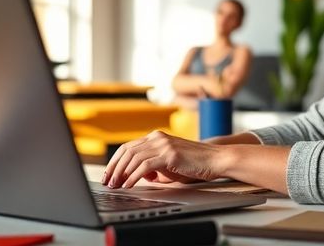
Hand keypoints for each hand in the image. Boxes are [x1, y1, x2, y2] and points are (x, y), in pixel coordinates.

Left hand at [101, 130, 225, 188]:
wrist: (215, 159)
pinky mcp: (169, 154)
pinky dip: (134, 176)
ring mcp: (163, 144)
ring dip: (122, 173)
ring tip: (116, 185)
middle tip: (108, 181)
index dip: (115, 161)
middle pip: (127, 151)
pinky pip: (145, 165)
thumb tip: (137, 175)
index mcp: (155, 137)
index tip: (108, 174)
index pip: (128, 147)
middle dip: (114, 167)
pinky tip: (129, 184)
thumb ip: (152, 168)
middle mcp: (157, 138)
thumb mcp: (168, 165)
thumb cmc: (194, 164)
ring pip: (133, 157)